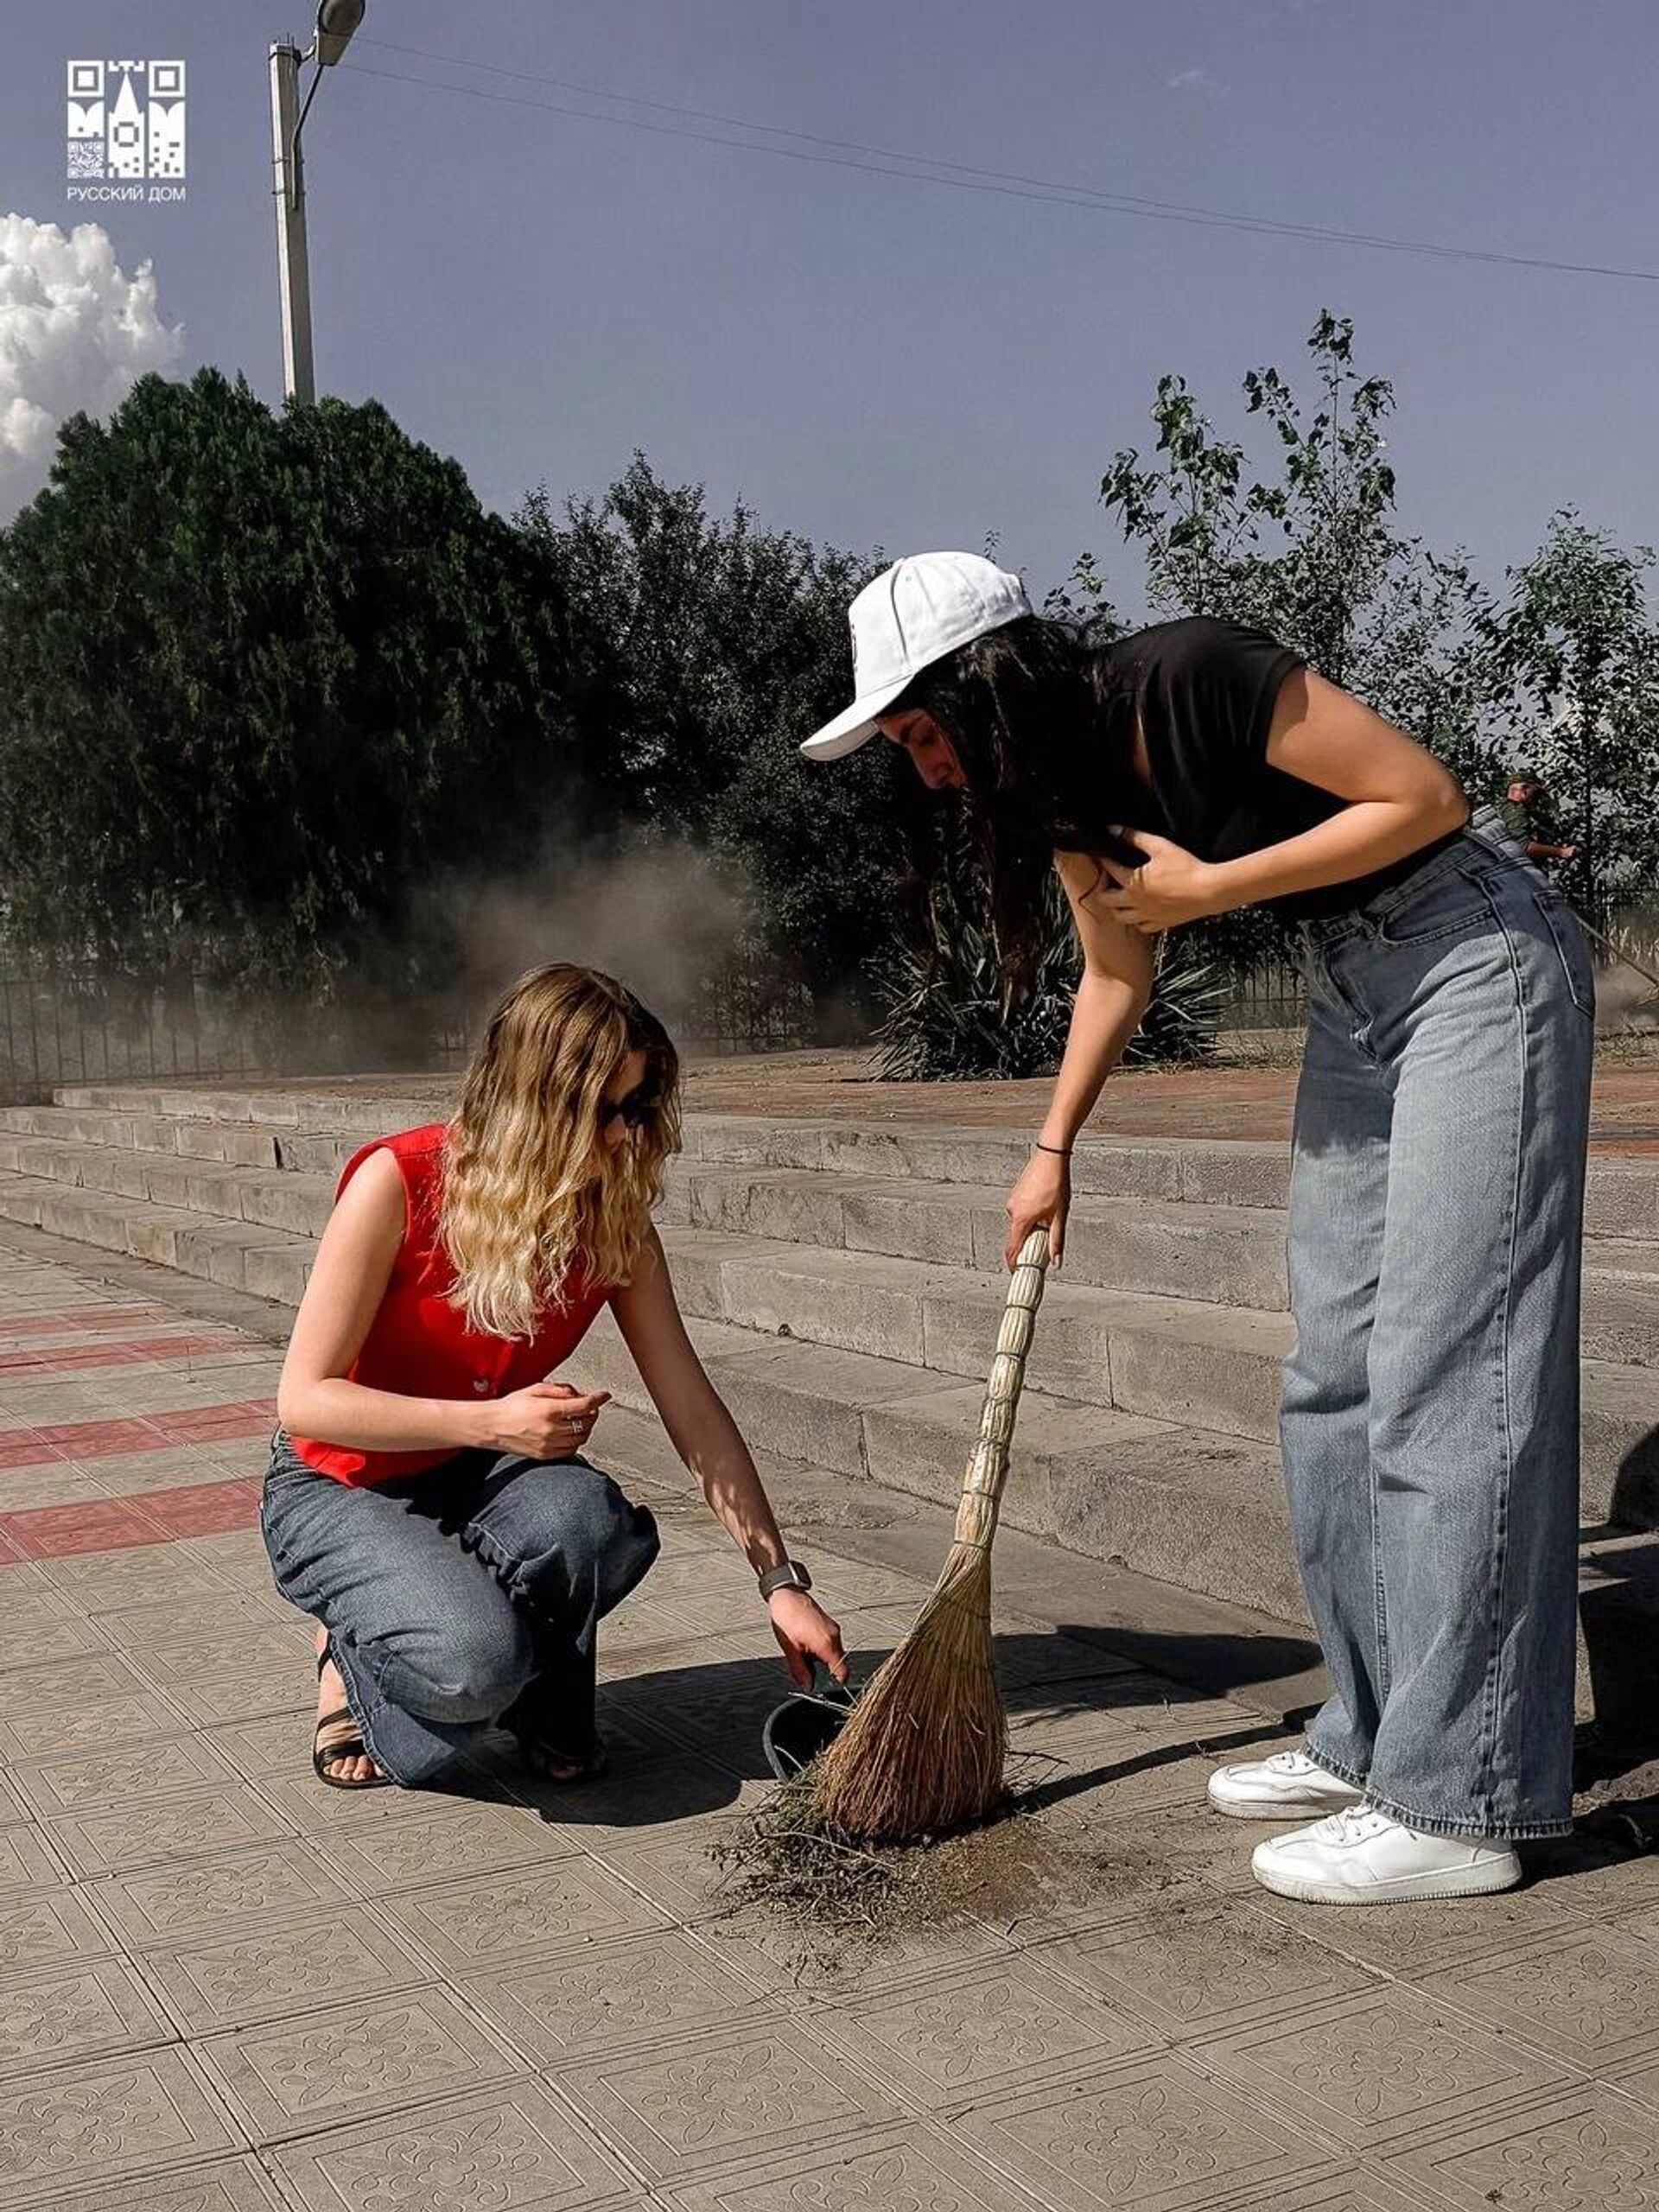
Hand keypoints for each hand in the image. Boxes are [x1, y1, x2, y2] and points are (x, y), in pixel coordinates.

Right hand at [485, 1381, 610, 1459]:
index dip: (598, 1399)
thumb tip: (578, 1393)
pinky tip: (570, 1433)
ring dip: (586, 1427)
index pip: (584, 1405)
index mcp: (548, 1410)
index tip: (604, 1395)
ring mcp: (548, 1445)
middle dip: (592, 1413)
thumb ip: (559, 1390)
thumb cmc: (510, 1407)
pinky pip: (571, 1450)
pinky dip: (576, 1441)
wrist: (491, 1426)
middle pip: (586, 1423)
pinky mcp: (545, 1455)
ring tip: (580, 1419)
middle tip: (589, 1406)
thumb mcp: (534, 1389)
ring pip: (581, 1438)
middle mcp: (551, 1430)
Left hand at [767, 1588, 847, 1689]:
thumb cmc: (786, 1616)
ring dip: (823, 1658)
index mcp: (827, 1644)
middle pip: (839, 1663)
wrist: (786, 1594)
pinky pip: (832, 1642)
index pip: (843, 1672)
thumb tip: (806, 1685)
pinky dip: (822, 1648)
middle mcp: (835, 1636)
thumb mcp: (790, 1649)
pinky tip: (807, 1643)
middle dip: (825, 1669)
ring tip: (804, 1651)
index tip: (824, 1684)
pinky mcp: (830, 1624)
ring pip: (835, 1652)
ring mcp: (834, 1628)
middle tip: (808, 1668)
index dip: (834, 1682)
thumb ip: (800, 1670)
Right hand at [1006, 1149, 1068, 1269]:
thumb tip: (1056, 1261)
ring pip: (1019, 1223)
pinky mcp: (1015, 1194)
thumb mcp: (1060, 1214)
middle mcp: (1012, 1211)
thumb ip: (1057, 1240)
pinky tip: (1044, 1207)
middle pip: (1016, 1237)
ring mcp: (1012, 1201)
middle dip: (1028, 1244)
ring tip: (1050, 1218)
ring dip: (1031, 1228)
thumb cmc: (1056, 1181)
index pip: (1012, 1249)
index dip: (1013, 1263)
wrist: (1051, 1155)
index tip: (1016, 1272)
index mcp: (1021, 1219)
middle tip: (1043, 1245)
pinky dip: (1030, 1217)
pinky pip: (1020, 1212)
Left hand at [1088, 829, 1222, 932]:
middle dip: (1102, 890)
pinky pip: (1142, 927)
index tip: (1103, 856)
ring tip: (1119, 899)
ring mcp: (1148, 915)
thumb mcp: (1160, 847)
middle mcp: (1136, 903)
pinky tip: (1140, 913)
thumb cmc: (1187, 869)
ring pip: (1122, 918)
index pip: (1110, 870)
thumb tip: (1116, 830)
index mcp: (1133, 883)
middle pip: (1107, 901)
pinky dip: (1137, 921)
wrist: (1209, 891)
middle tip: (1105, 882)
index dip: (1104, 861)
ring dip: (1116, 909)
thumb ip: (1137, 838)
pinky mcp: (1161, 923)